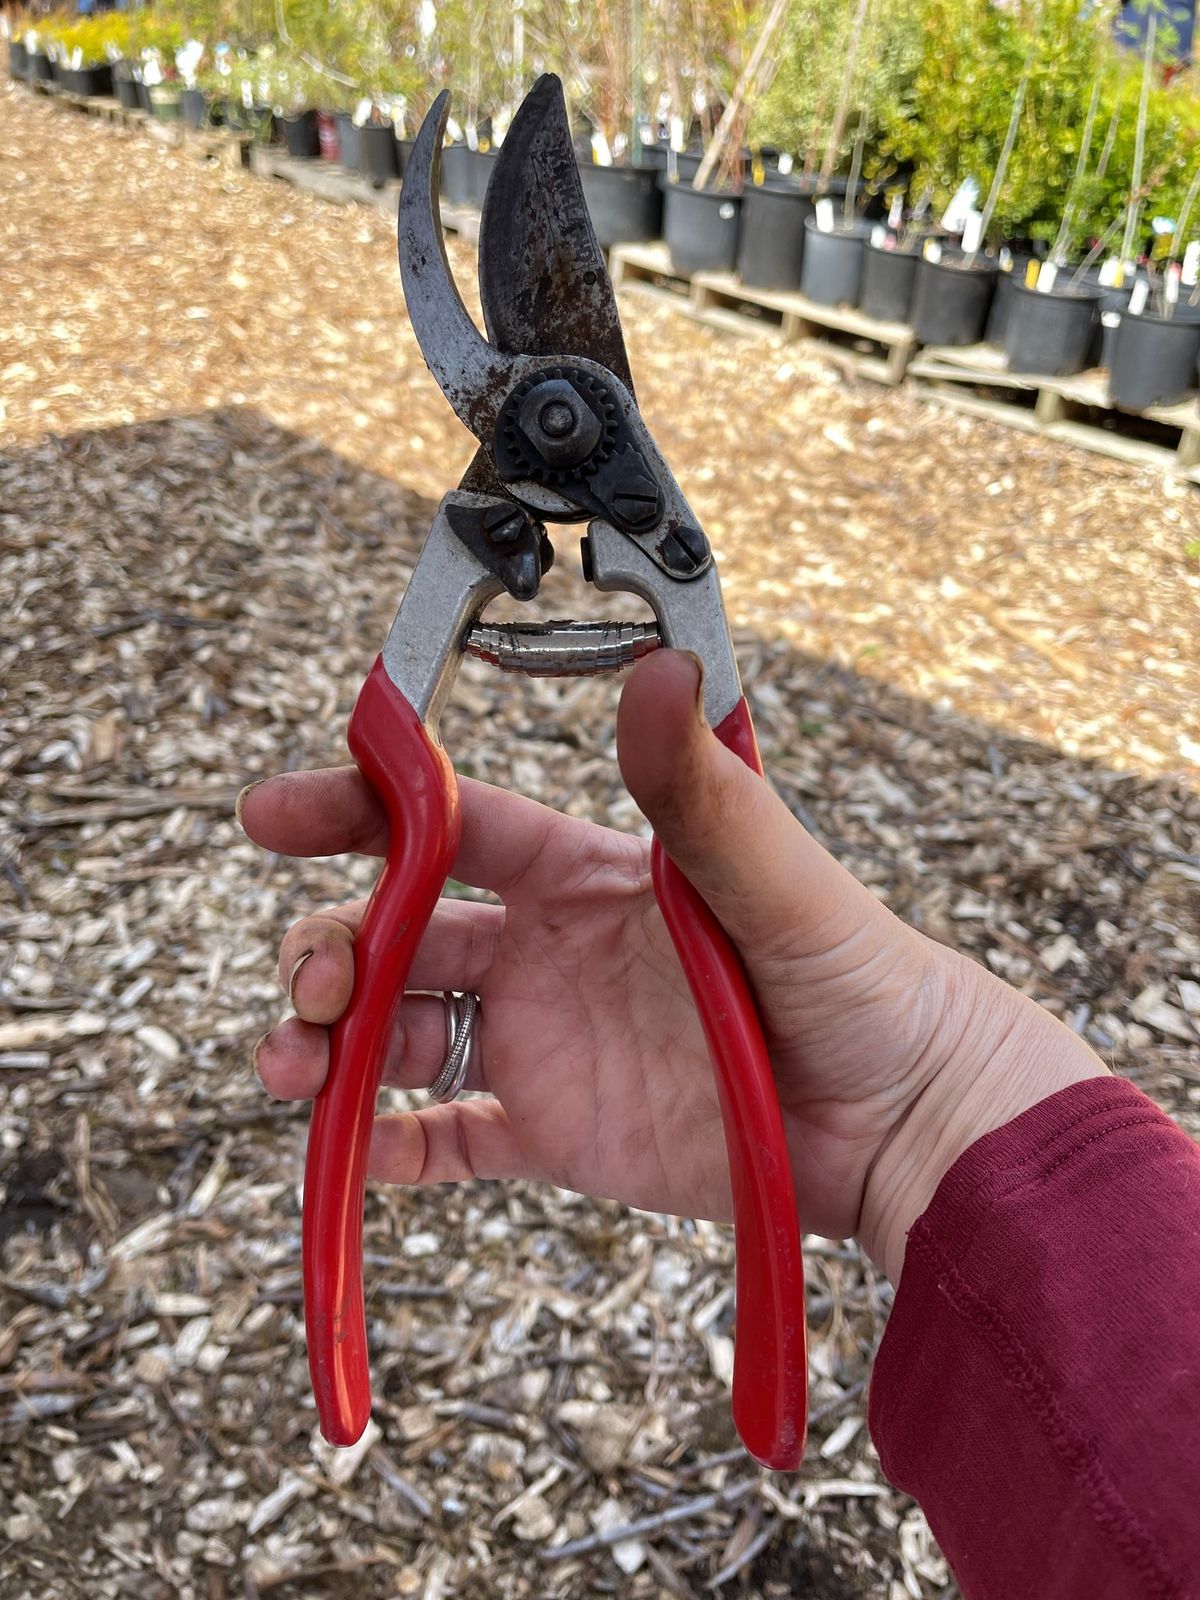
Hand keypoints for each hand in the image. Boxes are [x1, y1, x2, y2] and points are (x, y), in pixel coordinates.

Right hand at [242, 651, 1106, 1282]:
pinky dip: (387, 1148)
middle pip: (396, 935)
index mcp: (584, 874)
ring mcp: (546, 1045)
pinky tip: (350, 1152)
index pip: (445, 826)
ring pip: (400, 1037)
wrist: (903, 1117)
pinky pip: (448, 1140)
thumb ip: (699, 791)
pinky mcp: (558, 1135)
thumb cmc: (856, 976)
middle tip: (312, 981)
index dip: (357, 811)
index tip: (278, 810)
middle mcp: (547, 953)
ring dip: (331, 1044)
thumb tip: (660, 668)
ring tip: (294, 1065)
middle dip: (331, 946)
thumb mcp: (772, 877)